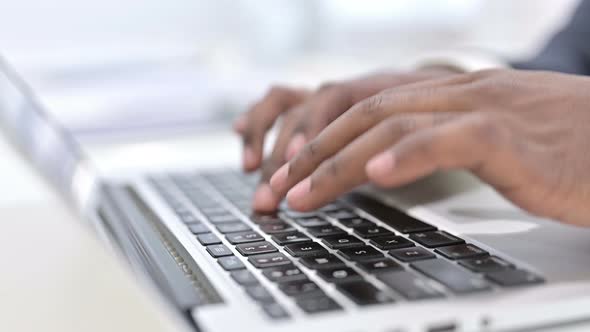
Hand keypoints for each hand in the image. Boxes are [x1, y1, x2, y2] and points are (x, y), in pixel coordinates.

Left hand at [267, 69, 589, 225]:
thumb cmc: (564, 148)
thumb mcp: (491, 138)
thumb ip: (441, 140)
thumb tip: (388, 162)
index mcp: (449, 95)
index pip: (367, 109)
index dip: (320, 141)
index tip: (287, 175)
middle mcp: (457, 94)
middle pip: (364, 115)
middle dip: (312, 155)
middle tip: (275, 191)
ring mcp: (483, 110)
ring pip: (392, 125)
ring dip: (337, 162)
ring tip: (300, 193)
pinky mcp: (510, 136)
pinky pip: (449, 139)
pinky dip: (407, 155)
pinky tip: (374, 174)